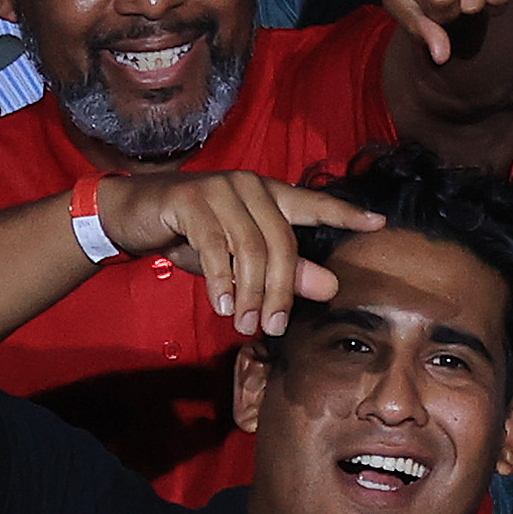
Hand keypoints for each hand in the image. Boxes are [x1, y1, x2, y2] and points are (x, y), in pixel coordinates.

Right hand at [98, 173, 381, 337]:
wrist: (133, 213)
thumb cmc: (193, 234)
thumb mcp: (240, 257)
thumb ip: (284, 270)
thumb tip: (329, 288)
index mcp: (270, 194)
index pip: (315, 203)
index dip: (345, 214)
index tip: (379, 223)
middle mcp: (251, 186)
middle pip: (281, 243)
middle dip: (280, 290)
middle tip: (272, 327)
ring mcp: (221, 189)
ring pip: (250, 248)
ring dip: (250, 292)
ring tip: (245, 324)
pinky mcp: (191, 200)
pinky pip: (215, 246)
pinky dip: (222, 280)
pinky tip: (223, 305)